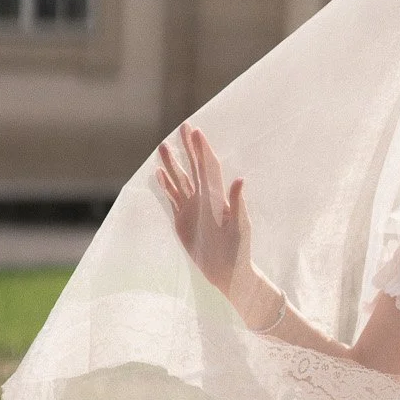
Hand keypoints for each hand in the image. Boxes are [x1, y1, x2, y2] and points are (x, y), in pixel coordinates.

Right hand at [155, 124, 254, 309]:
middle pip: (193, 168)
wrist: (227, 272)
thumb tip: (240, 179)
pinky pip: (172, 198)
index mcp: (217, 197)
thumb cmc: (239, 250)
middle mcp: (204, 198)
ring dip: (172, 164)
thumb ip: (238, 204)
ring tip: (163, 147)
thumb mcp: (240, 227)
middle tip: (182, 127)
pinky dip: (166, 185)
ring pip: (180, 180)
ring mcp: (192, 208)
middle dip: (188, 148)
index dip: (202, 149)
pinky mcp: (182, 220)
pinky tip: (158, 174)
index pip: (208, 167)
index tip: (196, 131)